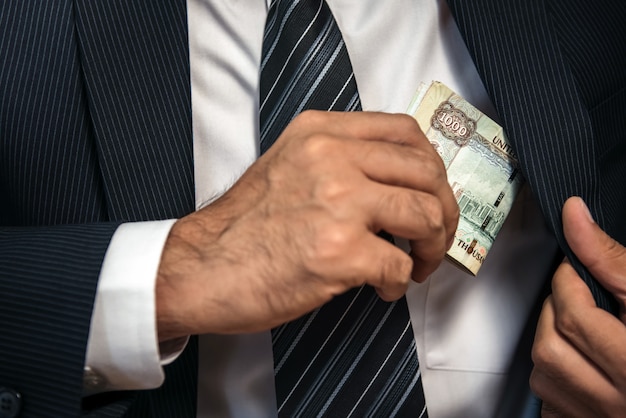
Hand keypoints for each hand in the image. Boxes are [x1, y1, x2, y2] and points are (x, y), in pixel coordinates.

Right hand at [155, 111, 458, 340]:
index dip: (430, 167)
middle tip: (434, 236)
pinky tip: (381, 288)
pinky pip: (398, 265)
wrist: (203, 268)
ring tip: (415, 265)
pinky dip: (398, 282)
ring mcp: (337, 203)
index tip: (430, 192)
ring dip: (431, 247)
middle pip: (426, 173)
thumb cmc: (242, 226)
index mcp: (319, 133)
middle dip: (443, 210)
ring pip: (425, 215)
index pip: (404, 131)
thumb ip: (338, 158)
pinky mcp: (339, 251)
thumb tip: (396, 182)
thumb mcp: (287, 164)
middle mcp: (331, 158)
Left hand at [530, 197, 625, 416]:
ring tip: (581, 327)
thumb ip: (611, 260)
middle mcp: (619, 401)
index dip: (566, 283)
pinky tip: (579, 360)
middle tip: (576, 296)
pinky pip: (550, 402)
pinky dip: (555, 374)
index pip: (574, 317)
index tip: (574, 270)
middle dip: (555, 310)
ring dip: (552, 341)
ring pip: (544, 374)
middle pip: (551, 346)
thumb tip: (575, 215)